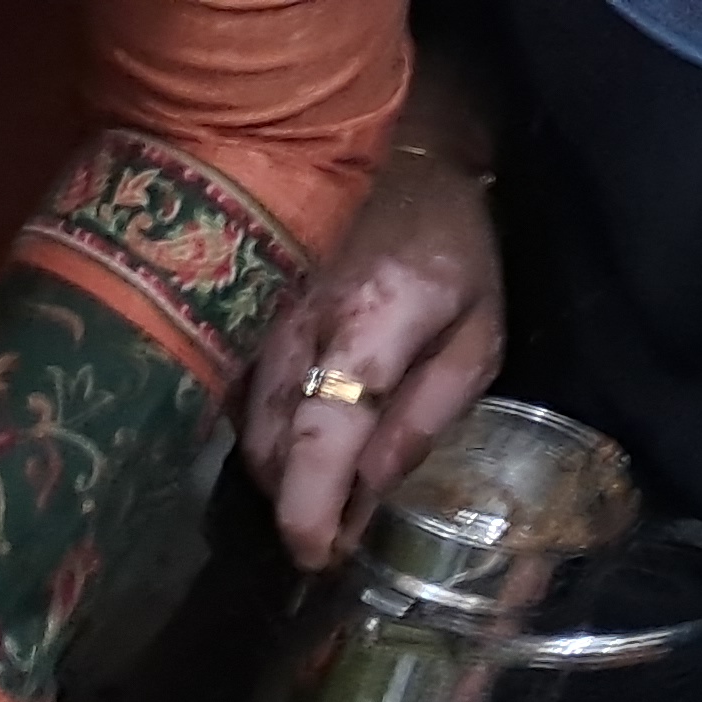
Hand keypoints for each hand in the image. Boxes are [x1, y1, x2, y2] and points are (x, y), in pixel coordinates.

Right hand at [241, 145, 503, 570]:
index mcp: (369, 327)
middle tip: (330, 527)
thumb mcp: (479, 326)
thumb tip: (374, 485)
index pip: (319, 439)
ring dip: (273, 469)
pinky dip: (249, 430)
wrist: (391, 146)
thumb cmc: (449, 241)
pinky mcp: (228, 313)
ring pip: (237, 426)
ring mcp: (250, 317)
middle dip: (295, 499)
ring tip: (312, 484)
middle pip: (268, 446)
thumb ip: (432, 408)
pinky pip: (223, 394)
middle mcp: (294, 326)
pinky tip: (282, 437)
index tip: (317, 554)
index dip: (310, 509)